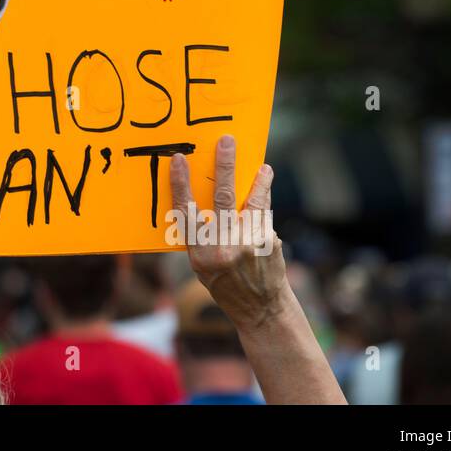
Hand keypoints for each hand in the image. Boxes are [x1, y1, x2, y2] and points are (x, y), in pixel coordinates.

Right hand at [170, 134, 287, 331]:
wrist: (261, 307)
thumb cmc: (225, 283)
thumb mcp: (202, 265)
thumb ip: (201, 235)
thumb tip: (201, 196)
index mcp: (200, 254)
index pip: (186, 212)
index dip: (181, 184)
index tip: (180, 159)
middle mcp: (225, 247)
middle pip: (224, 198)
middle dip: (224, 166)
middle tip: (227, 142)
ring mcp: (251, 243)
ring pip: (253, 201)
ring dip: (258, 181)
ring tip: (262, 167)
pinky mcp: (269, 240)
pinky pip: (263, 213)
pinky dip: (263, 198)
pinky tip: (264, 182)